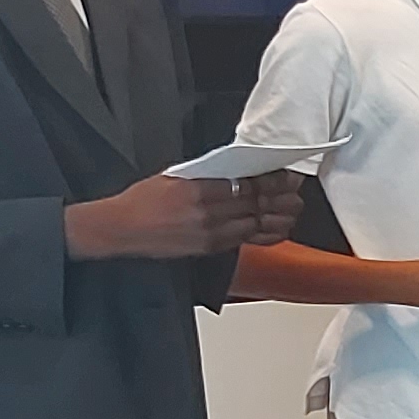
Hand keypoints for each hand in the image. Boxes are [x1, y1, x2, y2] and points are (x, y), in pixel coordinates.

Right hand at [65, 171, 301, 259]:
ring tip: (294, 209)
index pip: (246, 184)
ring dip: (278, 217)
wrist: (121, 228)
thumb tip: (237, 170)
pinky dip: (264, 234)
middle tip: (297, 191)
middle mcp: (207, 212)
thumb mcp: (174, 176)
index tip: (287, 175)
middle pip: (255, 204)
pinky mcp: (208, 248)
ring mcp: (209, 233)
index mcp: (199, 188)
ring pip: (254, 224)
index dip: (272, 181)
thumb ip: (207, 175)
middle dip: (281, 197)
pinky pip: (244, 241)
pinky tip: (278, 228)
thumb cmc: (143, 199)